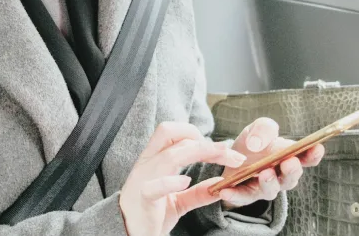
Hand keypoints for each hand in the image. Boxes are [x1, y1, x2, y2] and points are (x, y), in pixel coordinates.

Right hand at [119, 122, 246, 235]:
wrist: (128, 235)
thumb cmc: (150, 214)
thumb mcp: (177, 201)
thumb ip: (198, 192)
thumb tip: (221, 185)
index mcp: (152, 159)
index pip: (171, 132)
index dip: (196, 133)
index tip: (220, 147)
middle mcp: (147, 164)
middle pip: (172, 135)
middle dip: (204, 141)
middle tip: (229, 152)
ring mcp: (143, 180)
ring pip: (169, 156)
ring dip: (200, 153)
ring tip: (222, 159)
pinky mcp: (142, 200)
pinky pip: (154, 186)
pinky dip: (171, 181)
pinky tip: (186, 181)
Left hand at [218, 117, 324, 209]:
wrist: (231, 157)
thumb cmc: (253, 142)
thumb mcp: (258, 128)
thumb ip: (263, 129)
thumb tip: (257, 143)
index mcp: (290, 156)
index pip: (307, 158)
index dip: (314, 154)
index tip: (317, 147)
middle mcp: (281, 175)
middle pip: (291, 177)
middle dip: (292, 170)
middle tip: (289, 162)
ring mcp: (265, 187)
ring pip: (271, 190)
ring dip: (269, 183)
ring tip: (265, 173)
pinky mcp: (246, 196)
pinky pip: (242, 197)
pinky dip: (234, 195)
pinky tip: (226, 191)